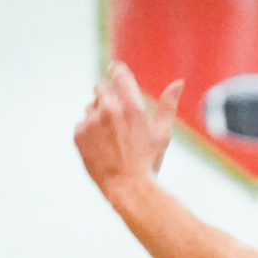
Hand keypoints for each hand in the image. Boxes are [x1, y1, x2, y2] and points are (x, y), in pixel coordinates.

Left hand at [75, 60, 181, 197]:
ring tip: (111, 138)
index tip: (115, 70)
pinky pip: (81, 124)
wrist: (128, 188)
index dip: (116, 71)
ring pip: (90, 107)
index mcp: (132, 106)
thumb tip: (179, 82)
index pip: (118, 74)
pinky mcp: (79, 134)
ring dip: (97, 116)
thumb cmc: (148, 161)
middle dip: (106, 95)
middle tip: (115, 114)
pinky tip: (101, 147)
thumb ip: (168, 104)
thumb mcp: (162, 132)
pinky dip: (89, 132)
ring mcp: (92, 122)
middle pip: (100, 87)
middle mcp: (110, 110)